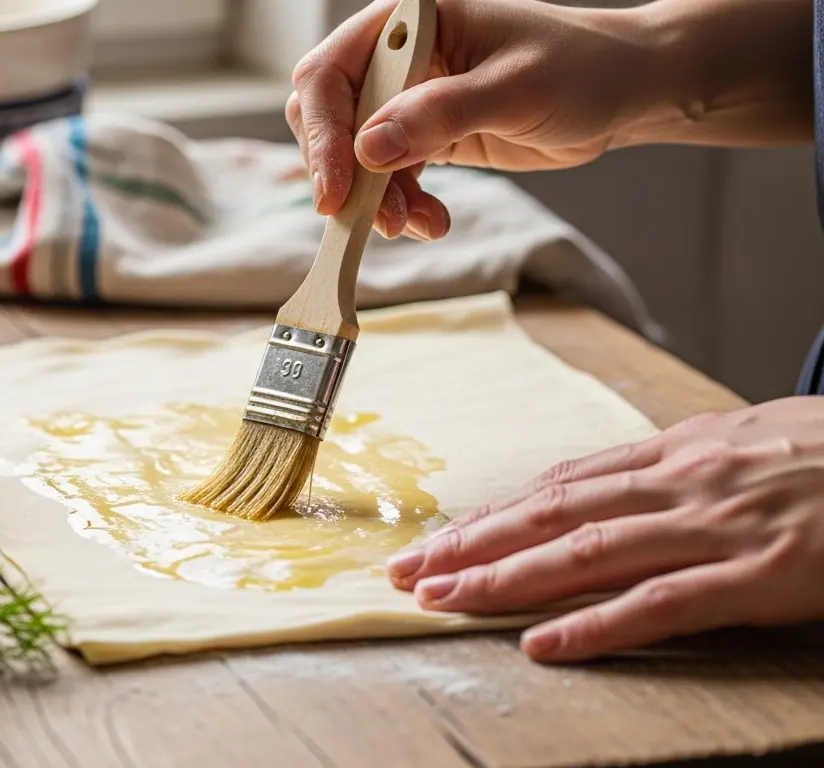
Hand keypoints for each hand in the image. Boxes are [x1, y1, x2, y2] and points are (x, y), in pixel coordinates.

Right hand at [288, 0, 657, 236]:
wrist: (625, 93)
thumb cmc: (582, 68)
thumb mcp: (514, 90)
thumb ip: (440, 114)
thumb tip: (369, 147)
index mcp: (410, 22)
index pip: (330, 73)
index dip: (323, 133)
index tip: (334, 191)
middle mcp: (398, 57)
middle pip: (328, 116)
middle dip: (343, 172)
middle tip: (368, 217)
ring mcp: (408, 97)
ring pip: (353, 155)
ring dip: (375, 198)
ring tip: (413, 223)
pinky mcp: (424, 135)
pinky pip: (386, 176)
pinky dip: (399, 205)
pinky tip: (429, 220)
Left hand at [385, 397, 823, 661]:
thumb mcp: (749, 441)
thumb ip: (678, 466)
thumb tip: (610, 485)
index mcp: (679, 453)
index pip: (560, 486)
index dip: (492, 514)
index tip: (436, 537)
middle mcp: (683, 483)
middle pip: (552, 514)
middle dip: (471, 544)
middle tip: (406, 572)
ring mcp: (720, 527)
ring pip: (588, 553)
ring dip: (506, 579)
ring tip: (444, 601)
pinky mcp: (763, 576)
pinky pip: (664, 604)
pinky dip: (596, 624)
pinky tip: (543, 643)